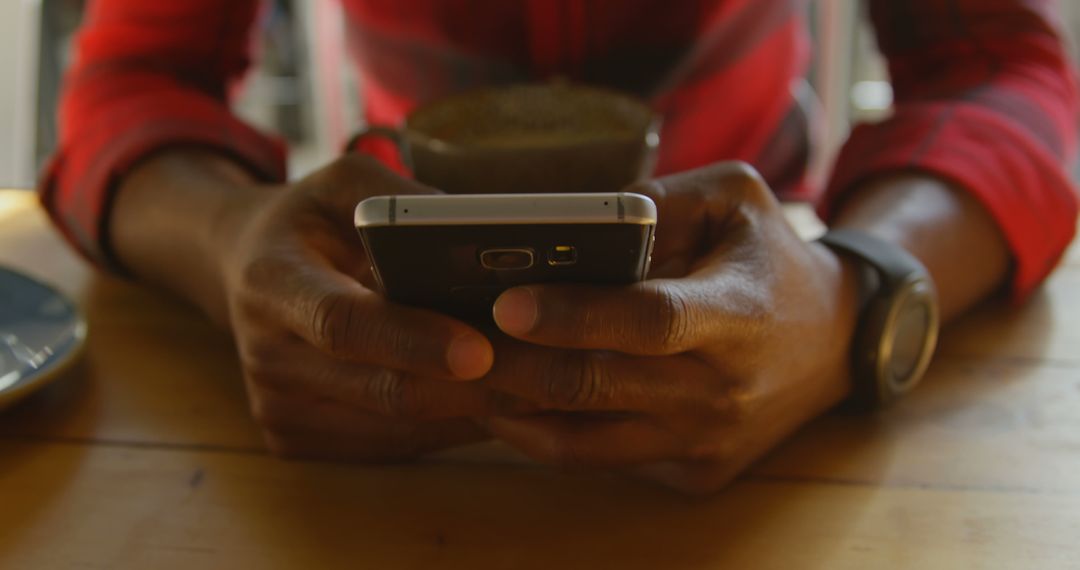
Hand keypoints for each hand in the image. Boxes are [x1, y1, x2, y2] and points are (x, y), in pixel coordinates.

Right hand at [217, 155, 522, 459]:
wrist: (243, 270)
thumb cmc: (309, 220)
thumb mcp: (342, 183)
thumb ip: (399, 201)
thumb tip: (477, 235)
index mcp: (270, 282)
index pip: (343, 324)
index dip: (412, 340)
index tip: (480, 349)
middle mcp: (266, 356)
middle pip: (382, 390)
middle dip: (474, 390)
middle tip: (550, 379)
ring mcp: (279, 409)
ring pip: (399, 428)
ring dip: (478, 414)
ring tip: (548, 391)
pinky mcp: (297, 441)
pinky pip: (395, 444)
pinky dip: (455, 427)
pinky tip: (508, 405)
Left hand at [482, 162, 860, 492]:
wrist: (836, 341)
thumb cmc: (771, 258)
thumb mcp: (733, 197)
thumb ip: (656, 200)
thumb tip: (569, 223)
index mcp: (738, 312)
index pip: (648, 320)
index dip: (575, 315)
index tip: (505, 301)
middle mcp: (723, 388)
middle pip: (596, 386)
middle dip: (510, 365)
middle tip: (447, 339)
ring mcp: (707, 440)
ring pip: (585, 440)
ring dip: (511, 409)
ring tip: (457, 374)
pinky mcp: (694, 471)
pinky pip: (602, 460)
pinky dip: (546, 435)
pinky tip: (507, 402)